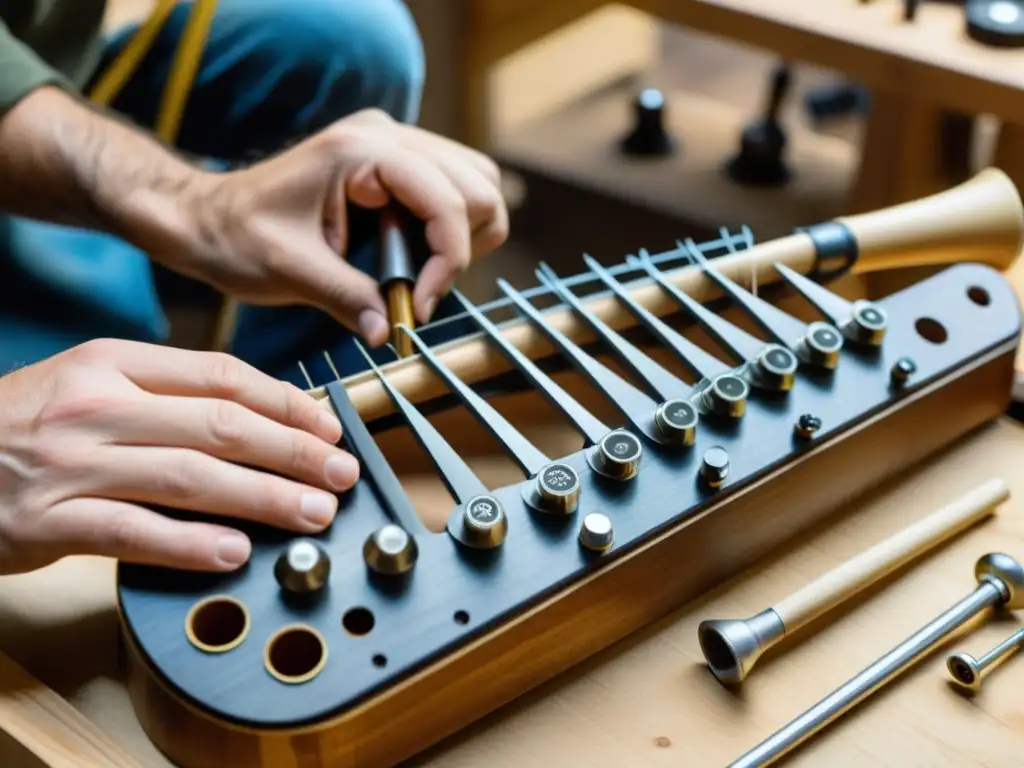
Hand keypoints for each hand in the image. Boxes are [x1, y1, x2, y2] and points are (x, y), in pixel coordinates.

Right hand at [0, 339, 356, 575]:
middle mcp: (98, 406)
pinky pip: (134, 532)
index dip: (286, 403)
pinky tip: (235, 552)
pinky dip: (190, 543)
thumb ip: (162, 395)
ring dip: (264, 497)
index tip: (328, 426)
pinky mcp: (48, 521)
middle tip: (341, 472)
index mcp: (113, 363)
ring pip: (190, 476)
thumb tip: (253, 419)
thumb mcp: (88, 385)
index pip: (222, 376)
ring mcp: (72, 463)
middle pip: (220, 424)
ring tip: (313, 512)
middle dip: (294, 450)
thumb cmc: (20, 425)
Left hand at [167, 108, 508, 345]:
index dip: (447, 261)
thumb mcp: (291, 272)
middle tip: (420, 293)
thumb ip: (347, 299)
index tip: (418, 309)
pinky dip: (449, 232)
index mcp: (360, 152)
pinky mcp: (395, 163)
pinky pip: (454, 192)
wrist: (205, 218)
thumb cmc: (236, 236)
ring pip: (476, 186)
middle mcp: (386, 135)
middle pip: (479, 186)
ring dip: (463, 238)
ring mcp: (394, 144)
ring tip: (419, 277)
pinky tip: (412, 259)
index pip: (447, 201)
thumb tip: (392, 334)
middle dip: (461, 248)